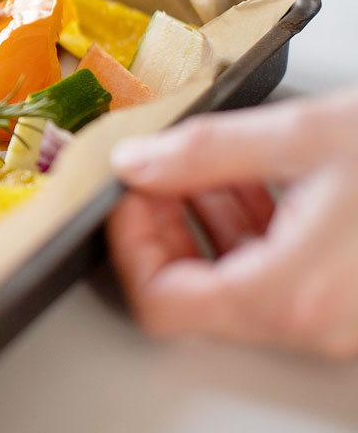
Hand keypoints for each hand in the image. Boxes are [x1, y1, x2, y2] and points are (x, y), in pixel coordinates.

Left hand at [107, 89, 357, 358]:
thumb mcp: (309, 137)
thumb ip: (208, 153)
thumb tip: (140, 160)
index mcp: (294, 296)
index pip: (163, 303)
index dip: (129, 243)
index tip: (127, 193)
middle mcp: (321, 325)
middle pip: (198, 296)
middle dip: (167, 225)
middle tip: (160, 173)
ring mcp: (347, 320)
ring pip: (243, 286)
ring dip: (211, 223)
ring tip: (208, 168)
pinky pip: (290, 280)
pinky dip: (261, 232)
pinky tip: (262, 182)